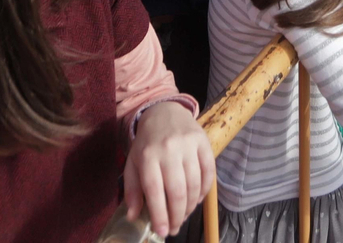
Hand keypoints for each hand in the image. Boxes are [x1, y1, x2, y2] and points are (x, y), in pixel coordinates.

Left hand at [123, 101, 213, 238]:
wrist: (165, 112)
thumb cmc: (147, 144)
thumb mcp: (133, 163)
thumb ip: (132, 190)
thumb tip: (133, 216)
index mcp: (147, 156)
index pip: (155, 191)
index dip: (160, 214)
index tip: (163, 231)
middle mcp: (168, 150)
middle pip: (177, 191)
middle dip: (177, 215)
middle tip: (174, 229)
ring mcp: (188, 145)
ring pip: (194, 185)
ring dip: (190, 206)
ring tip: (183, 216)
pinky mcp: (204, 142)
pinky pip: (209, 173)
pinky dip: (204, 191)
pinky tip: (197, 200)